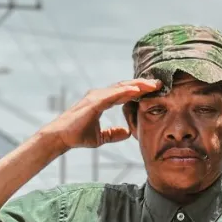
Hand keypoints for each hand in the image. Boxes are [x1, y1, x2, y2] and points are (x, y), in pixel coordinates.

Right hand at [38, 79, 161, 150]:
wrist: (62, 138)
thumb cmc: (78, 135)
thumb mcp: (101, 137)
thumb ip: (113, 133)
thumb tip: (127, 133)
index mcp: (102, 101)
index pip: (124, 92)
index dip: (139, 90)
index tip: (154, 90)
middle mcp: (100, 95)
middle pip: (125, 86)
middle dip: (142, 84)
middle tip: (159, 83)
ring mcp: (96, 96)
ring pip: (121, 87)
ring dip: (138, 85)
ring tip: (153, 84)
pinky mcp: (93, 102)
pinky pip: (112, 95)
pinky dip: (125, 91)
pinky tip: (137, 90)